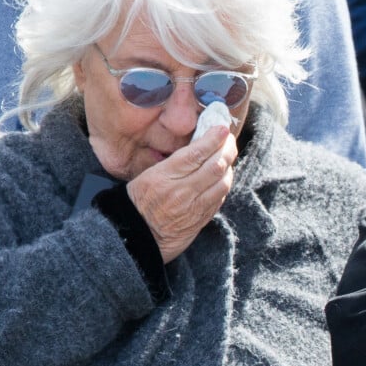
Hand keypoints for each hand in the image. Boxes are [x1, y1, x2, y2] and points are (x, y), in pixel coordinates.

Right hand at [127, 125, 236, 262]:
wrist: (137, 237)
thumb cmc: (138, 203)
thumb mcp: (147, 175)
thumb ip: (173, 163)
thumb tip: (197, 147)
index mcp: (164, 176)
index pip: (196, 153)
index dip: (212, 139)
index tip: (221, 129)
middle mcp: (181, 191)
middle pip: (215, 166)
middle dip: (227, 149)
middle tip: (228, 141)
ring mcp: (193, 207)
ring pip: (222, 183)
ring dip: (229, 167)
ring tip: (227, 158)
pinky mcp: (200, 220)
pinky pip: (219, 199)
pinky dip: (224, 185)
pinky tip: (222, 178)